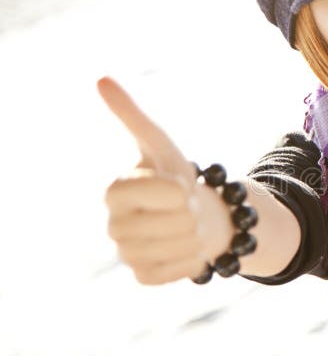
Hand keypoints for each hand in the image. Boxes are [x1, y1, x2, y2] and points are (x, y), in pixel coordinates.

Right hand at [98, 77, 231, 283]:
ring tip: (187, 225)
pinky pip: (185, 270)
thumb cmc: (173, 174)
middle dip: (195, 211)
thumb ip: (132, 115)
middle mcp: (113, 226)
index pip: (169, 192)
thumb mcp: (159, 143)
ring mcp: (127, 254)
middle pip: (182, 221)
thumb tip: (101, 79)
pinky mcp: (144, 276)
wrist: (189, 213)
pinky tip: (185, 246)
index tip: (176, 184)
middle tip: (185, 207)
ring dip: (199, 233)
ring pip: (186, 245)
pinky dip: (197, 257)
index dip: (184, 187)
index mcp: (113, 191)